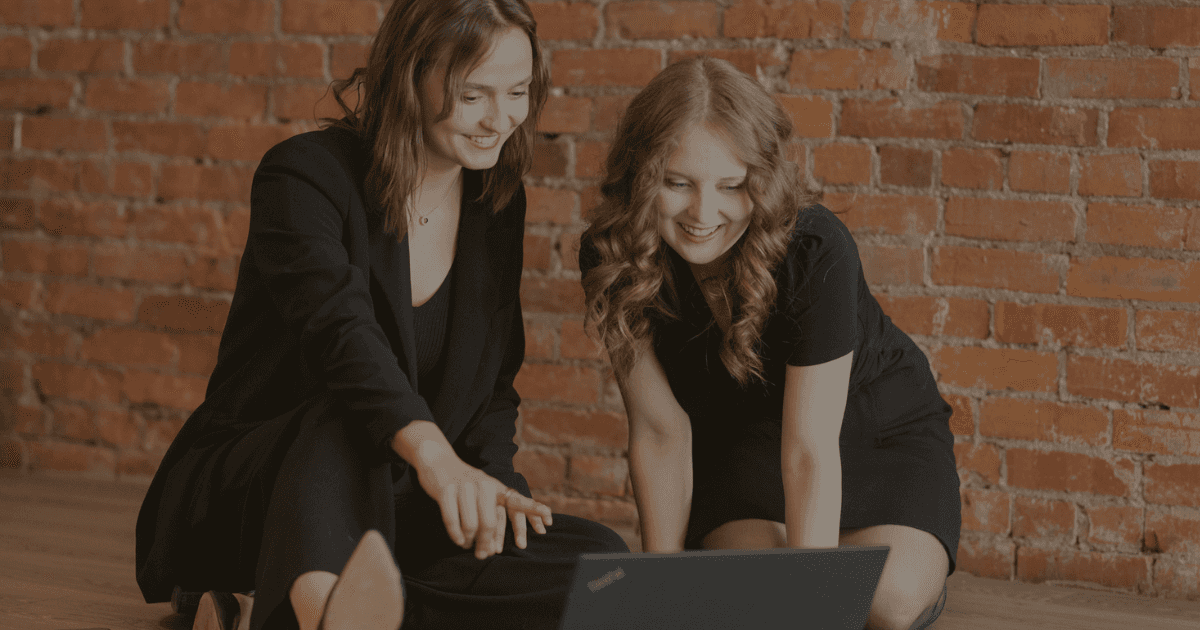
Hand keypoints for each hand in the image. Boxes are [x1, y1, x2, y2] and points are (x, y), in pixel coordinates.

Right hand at [416, 452, 551, 559]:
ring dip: (469, 540)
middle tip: (483, 555)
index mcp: (496, 488)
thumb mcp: (484, 494)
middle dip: (486, 542)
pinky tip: (458, 540)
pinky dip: (455, 533)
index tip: (549, 520)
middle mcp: (484, 485)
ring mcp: (465, 486)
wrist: (439, 461)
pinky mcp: (446, 489)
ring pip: (471, 524)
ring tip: (467, 545)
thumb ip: (491, 517)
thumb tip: (492, 550)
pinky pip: (452, 519)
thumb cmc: (465, 484)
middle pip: (490, 523)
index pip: (517, 501)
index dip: (533, 510)